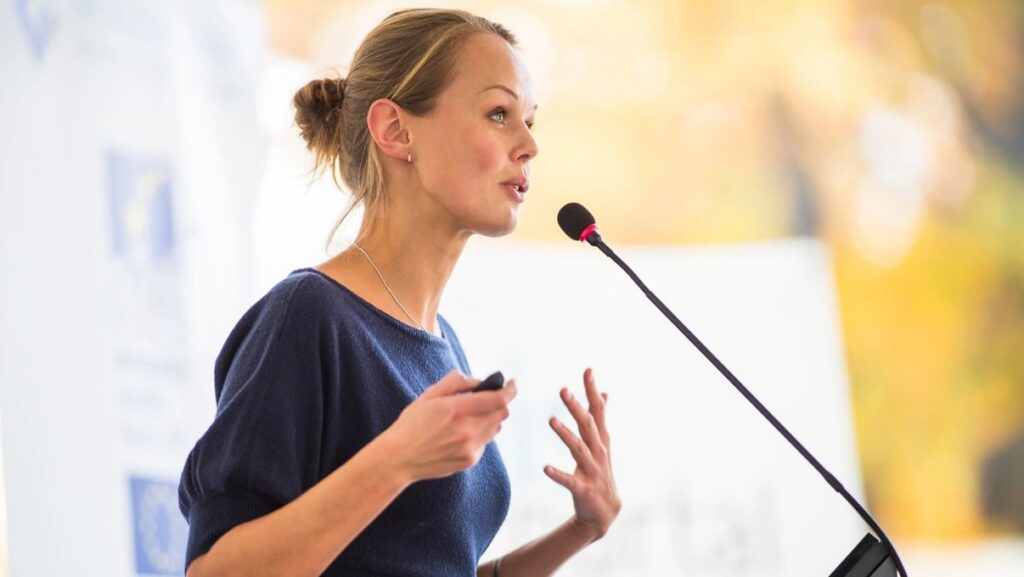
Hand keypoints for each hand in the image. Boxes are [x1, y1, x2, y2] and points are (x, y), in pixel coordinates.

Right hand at [382, 370, 516, 481]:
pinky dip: (479, 434)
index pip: (499, 399)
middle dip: (499, 402)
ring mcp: (470, 448)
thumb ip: (456, 383)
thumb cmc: (411, 425)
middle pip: (502, 413)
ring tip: (469, 417)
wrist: (399, 458)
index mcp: (457, 409)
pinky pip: (485, 442)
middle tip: (488, 398)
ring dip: (490, 418)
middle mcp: (468, 430)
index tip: (512, 383)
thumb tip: (478, 382)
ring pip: (495, 428)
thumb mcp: (429, 395)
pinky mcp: (469, 460)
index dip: (510, 390)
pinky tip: (460, 434)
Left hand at [545, 368, 621, 541]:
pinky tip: (544, 468)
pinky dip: (558, 474)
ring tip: (551, 420)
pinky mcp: (583, 489)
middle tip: (563, 390)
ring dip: (565, 434)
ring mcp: (592, 470)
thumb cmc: (600, 471)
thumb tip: (604, 392)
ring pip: (578, 449)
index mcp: (601, 440)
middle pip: (587, 426)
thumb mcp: (602, 443)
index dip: (592, 391)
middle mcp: (599, 451)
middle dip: (576, 407)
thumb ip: (601, 418)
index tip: (588, 370)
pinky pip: (569, 481)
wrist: (605, 511)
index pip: (597, 411)